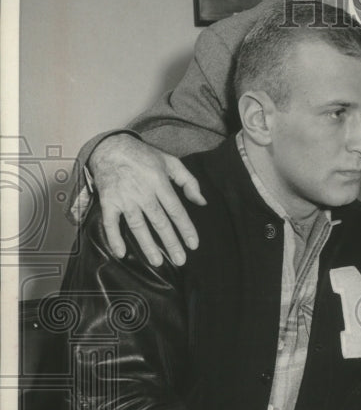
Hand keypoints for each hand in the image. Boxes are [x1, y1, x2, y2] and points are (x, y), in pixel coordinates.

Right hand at [90, 134, 205, 266]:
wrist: (110, 147)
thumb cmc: (144, 156)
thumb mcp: (171, 162)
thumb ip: (189, 182)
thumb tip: (202, 202)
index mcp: (160, 182)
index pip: (176, 210)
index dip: (186, 228)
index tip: (193, 244)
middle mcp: (143, 192)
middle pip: (159, 221)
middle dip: (171, 242)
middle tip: (180, 260)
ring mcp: (124, 198)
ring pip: (138, 225)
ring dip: (147, 245)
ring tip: (158, 262)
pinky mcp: (108, 201)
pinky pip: (110, 222)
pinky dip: (114, 238)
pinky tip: (121, 253)